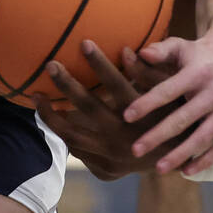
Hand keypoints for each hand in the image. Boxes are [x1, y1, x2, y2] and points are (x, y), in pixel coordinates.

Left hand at [35, 42, 177, 179]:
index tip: (84, 42)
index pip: (116, 84)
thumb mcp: (169, 94)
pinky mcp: (105, 170)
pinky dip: (64, 133)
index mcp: (141, 115)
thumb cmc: (174, 117)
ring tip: (37, 96)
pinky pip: (78, 149)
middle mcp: (124, 137)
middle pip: (87, 108)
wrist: (176, 162)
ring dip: (51, 115)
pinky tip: (53, 116)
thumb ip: (149, 74)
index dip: (99, 63)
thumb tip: (125, 49)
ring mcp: (112, 157)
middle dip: (66, 84)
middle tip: (51, 64)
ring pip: (72, 135)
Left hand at [122, 27, 212, 175]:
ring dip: (180, 154)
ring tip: (158, 168)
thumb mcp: (180, 47)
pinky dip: (206, 160)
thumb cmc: (197, 55)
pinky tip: (187, 171)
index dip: (147, 104)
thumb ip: (160, 51)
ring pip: (203, 137)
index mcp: (199, 72)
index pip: (168, 90)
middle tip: (135, 150)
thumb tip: (140, 52)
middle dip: (158, 136)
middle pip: (183, 118)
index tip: (126, 117)